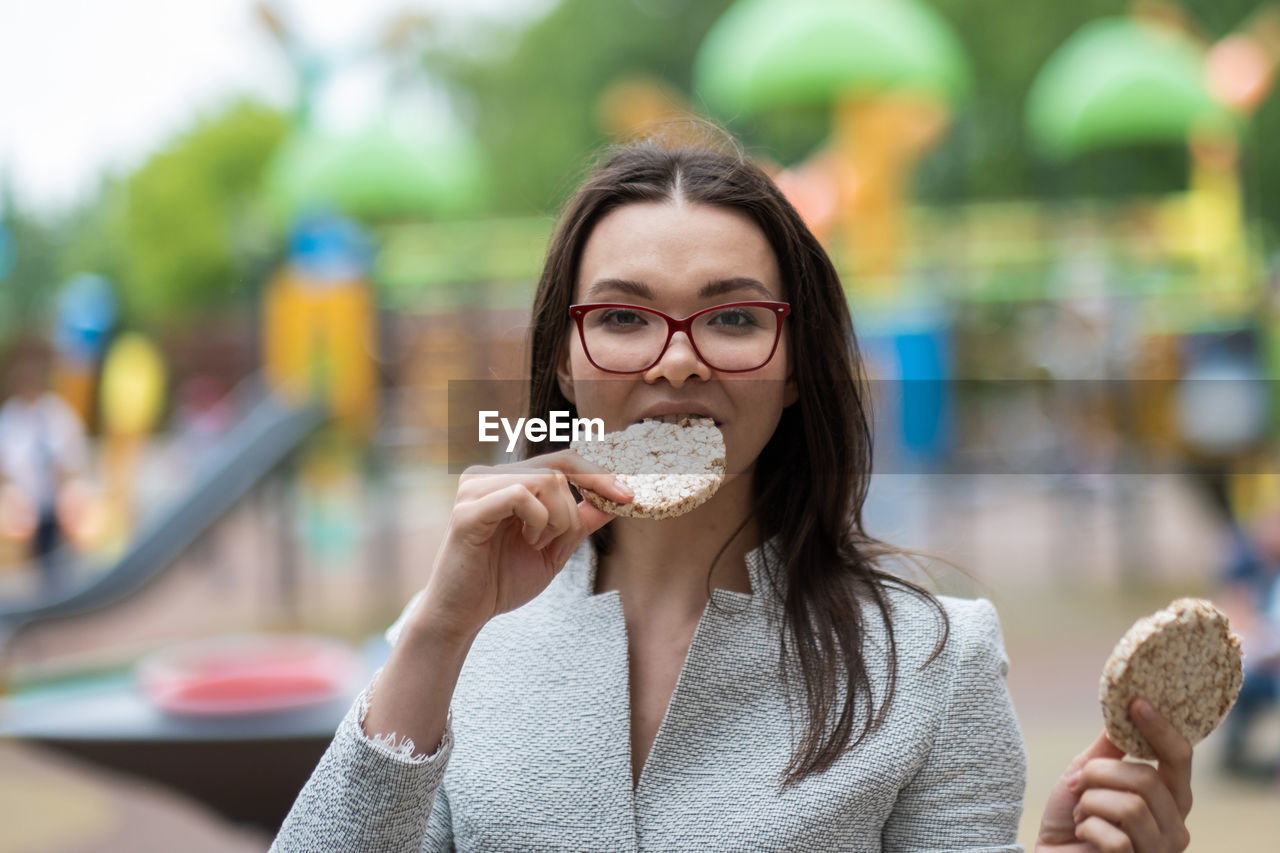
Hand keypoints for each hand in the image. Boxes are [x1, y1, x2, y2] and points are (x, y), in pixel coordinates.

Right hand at [413, 450, 633, 643]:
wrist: (465, 615)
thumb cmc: (503, 580)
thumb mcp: (555, 547)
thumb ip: (581, 520)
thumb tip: (619, 498)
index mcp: (509, 480)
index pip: (562, 460)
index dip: (599, 474)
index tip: (629, 495)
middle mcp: (489, 475)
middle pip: (558, 470)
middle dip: (572, 512)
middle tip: (557, 546)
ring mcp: (475, 488)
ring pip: (544, 481)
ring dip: (556, 521)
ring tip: (538, 545)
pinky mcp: (467, 509)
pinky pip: (519, 495)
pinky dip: (537, 521)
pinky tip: (526, 542)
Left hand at [1036, 697, 1192, 851]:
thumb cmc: (1072, 820)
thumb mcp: (1086, 776)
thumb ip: (1108, 750)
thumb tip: (1121, 707)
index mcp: (1170, 799)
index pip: (1179, 758)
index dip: (1160, 729)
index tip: (1136, 702)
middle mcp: (1176, 827)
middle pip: (1146, 778)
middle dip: (1099, 774)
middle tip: (1077, 785)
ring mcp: (1160, 851)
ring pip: (1130, 806)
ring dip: (1090, 804)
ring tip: (1081, 815)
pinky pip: (1114, 837)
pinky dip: (1087, 829)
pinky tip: (1082, 836)